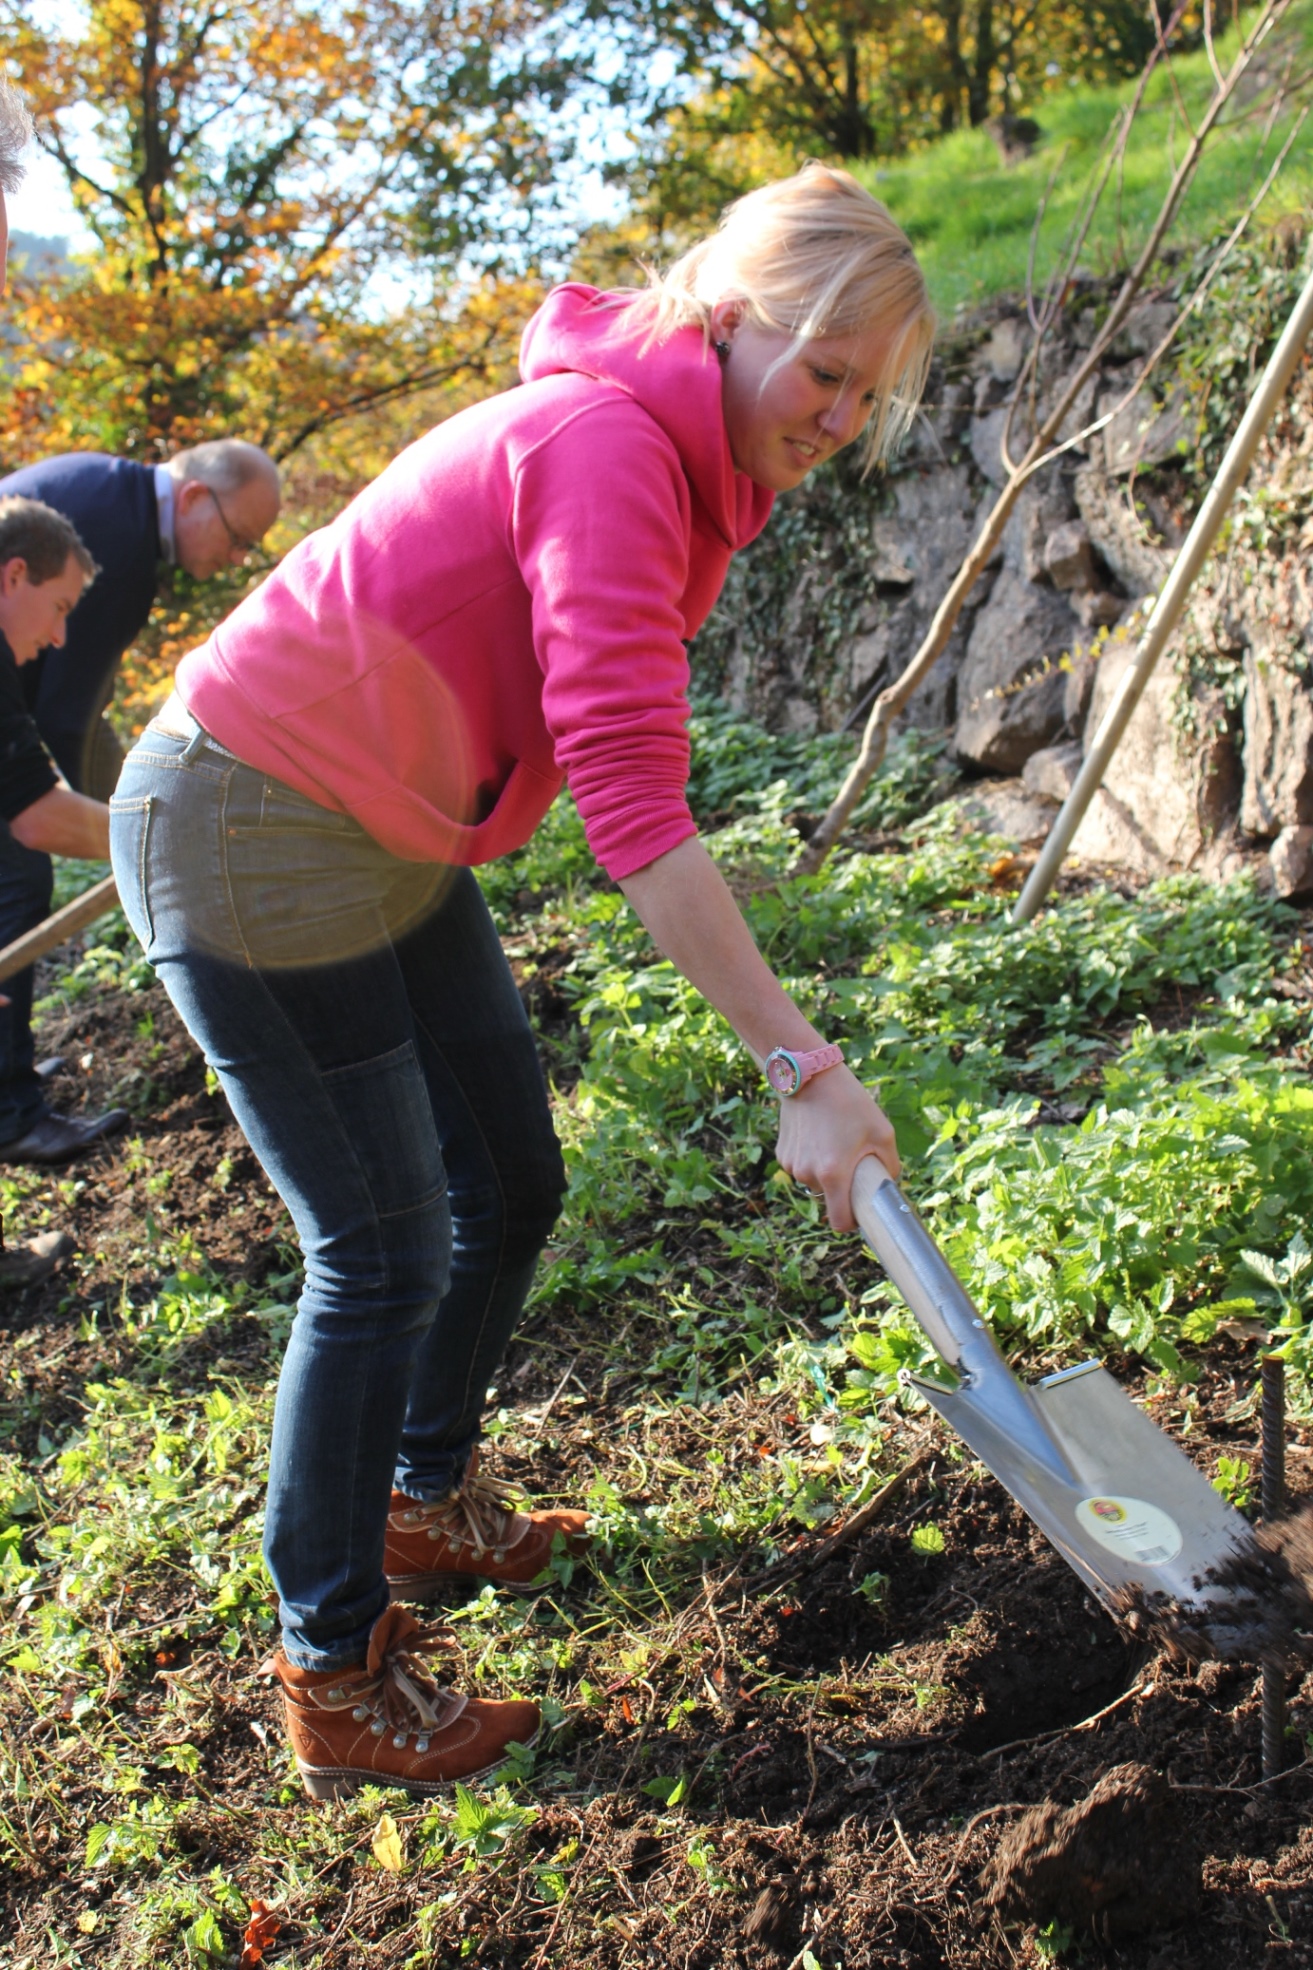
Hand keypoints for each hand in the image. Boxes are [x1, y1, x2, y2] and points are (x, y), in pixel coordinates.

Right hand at [774, 1064, 898, 1232]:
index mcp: (834, 1174)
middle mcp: (808, 1174)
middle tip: (853, 1161)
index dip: (852, 1221)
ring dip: (825, 1173)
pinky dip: (812, 1160)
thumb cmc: (851, 1104)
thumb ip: (890, 1166)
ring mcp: (792, 1165)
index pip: (840, 1222)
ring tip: (835, 1143)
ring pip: (814, 1183)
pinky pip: (802, 1168)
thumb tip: (888, 1185)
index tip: (860, 1210)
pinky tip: (819, 1136)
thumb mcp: (882, 1133)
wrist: (811, 1076)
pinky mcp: (783, 1154)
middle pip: (829, 1199)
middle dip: (842, 1188)